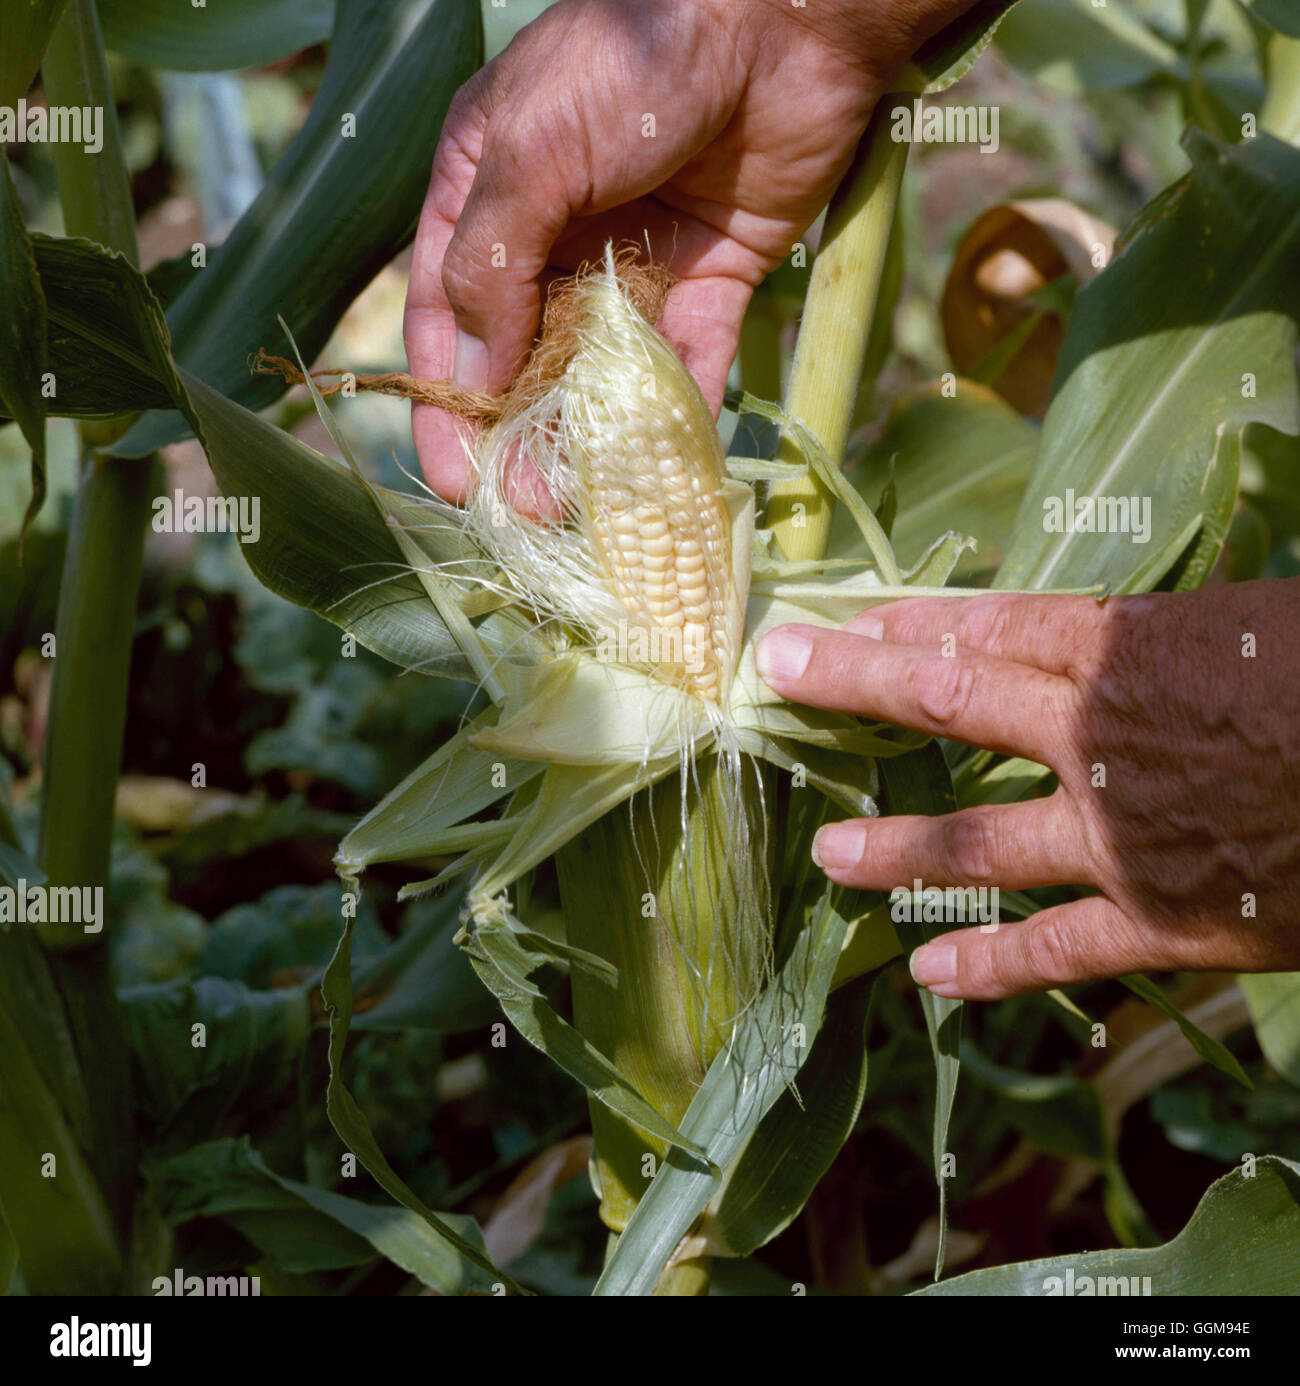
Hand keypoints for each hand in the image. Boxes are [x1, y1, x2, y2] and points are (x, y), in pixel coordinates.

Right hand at [404, 0, 971, 504]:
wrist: (784, 19)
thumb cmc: (635, 57)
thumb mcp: (532, 151)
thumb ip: (491, 262)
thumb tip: (474, 373)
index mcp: (492, 191)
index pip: (446, 310)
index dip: (445, 394)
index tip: (451, 473)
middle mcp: (557, 232)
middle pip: (523, 354)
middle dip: (517, 433)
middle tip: (520, 508)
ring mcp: (636, 257)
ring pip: (602, 368)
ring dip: (588, 436)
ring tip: (577, 505)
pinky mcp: (713, 276)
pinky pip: (689, 355)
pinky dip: (678, 406)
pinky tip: (665, 461)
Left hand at [754, 580, 1299, 998]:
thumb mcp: (1250, 623)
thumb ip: (1158, 640)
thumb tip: (1093, 639)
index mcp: (1126, 644)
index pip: (983, 627)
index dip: (902, 624)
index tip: (838, 622)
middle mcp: (1099, 733)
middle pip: (946, 699)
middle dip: (852, 685)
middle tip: (776, 677)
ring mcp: (1123, 834)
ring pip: (976, 838)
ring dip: (893, 845)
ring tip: (826, 854)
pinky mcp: (1168, 921)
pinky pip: (1060, 948)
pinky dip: (992, 964)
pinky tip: (928, 972)